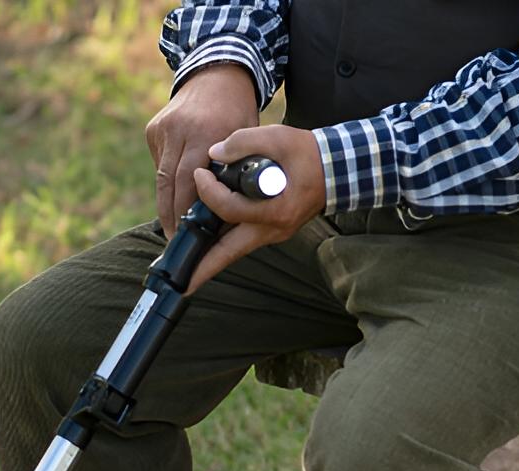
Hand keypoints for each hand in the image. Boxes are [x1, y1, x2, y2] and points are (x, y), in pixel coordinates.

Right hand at [145, 64, 258, 236]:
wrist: (217, 73)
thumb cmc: (237, 112)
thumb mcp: (246, 140)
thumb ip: (234, 173)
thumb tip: (226, 216)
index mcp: (206, 133)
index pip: (190, 184)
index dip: (185, 214)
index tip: (185, 237)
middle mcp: (180, 130)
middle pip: (169, 185)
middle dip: (171, 217)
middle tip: (174, 242)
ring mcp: (163, 129)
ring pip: (161, 178)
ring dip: (166, 204)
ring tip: (172, 227)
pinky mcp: (153, 129)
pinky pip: (159, 164)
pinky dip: (168, 180)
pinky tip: (177, 189)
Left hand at [187, 125, 326, 292]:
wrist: (338, 170)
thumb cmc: (310, 154)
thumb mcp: (280, 137)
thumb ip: (244, 141)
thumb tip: (213, 153)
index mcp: (276, 210)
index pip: (230, 209)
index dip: (209, 191)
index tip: (200, 173)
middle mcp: (272, 230)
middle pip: (229, 254)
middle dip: (202, 271)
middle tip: (180, 285)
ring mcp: (272, 236)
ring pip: (233, 251)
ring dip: (209, 260)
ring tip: (184, 271)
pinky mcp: (270, 233)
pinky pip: (241, 242)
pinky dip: (222, 245)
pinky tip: (205, 245)